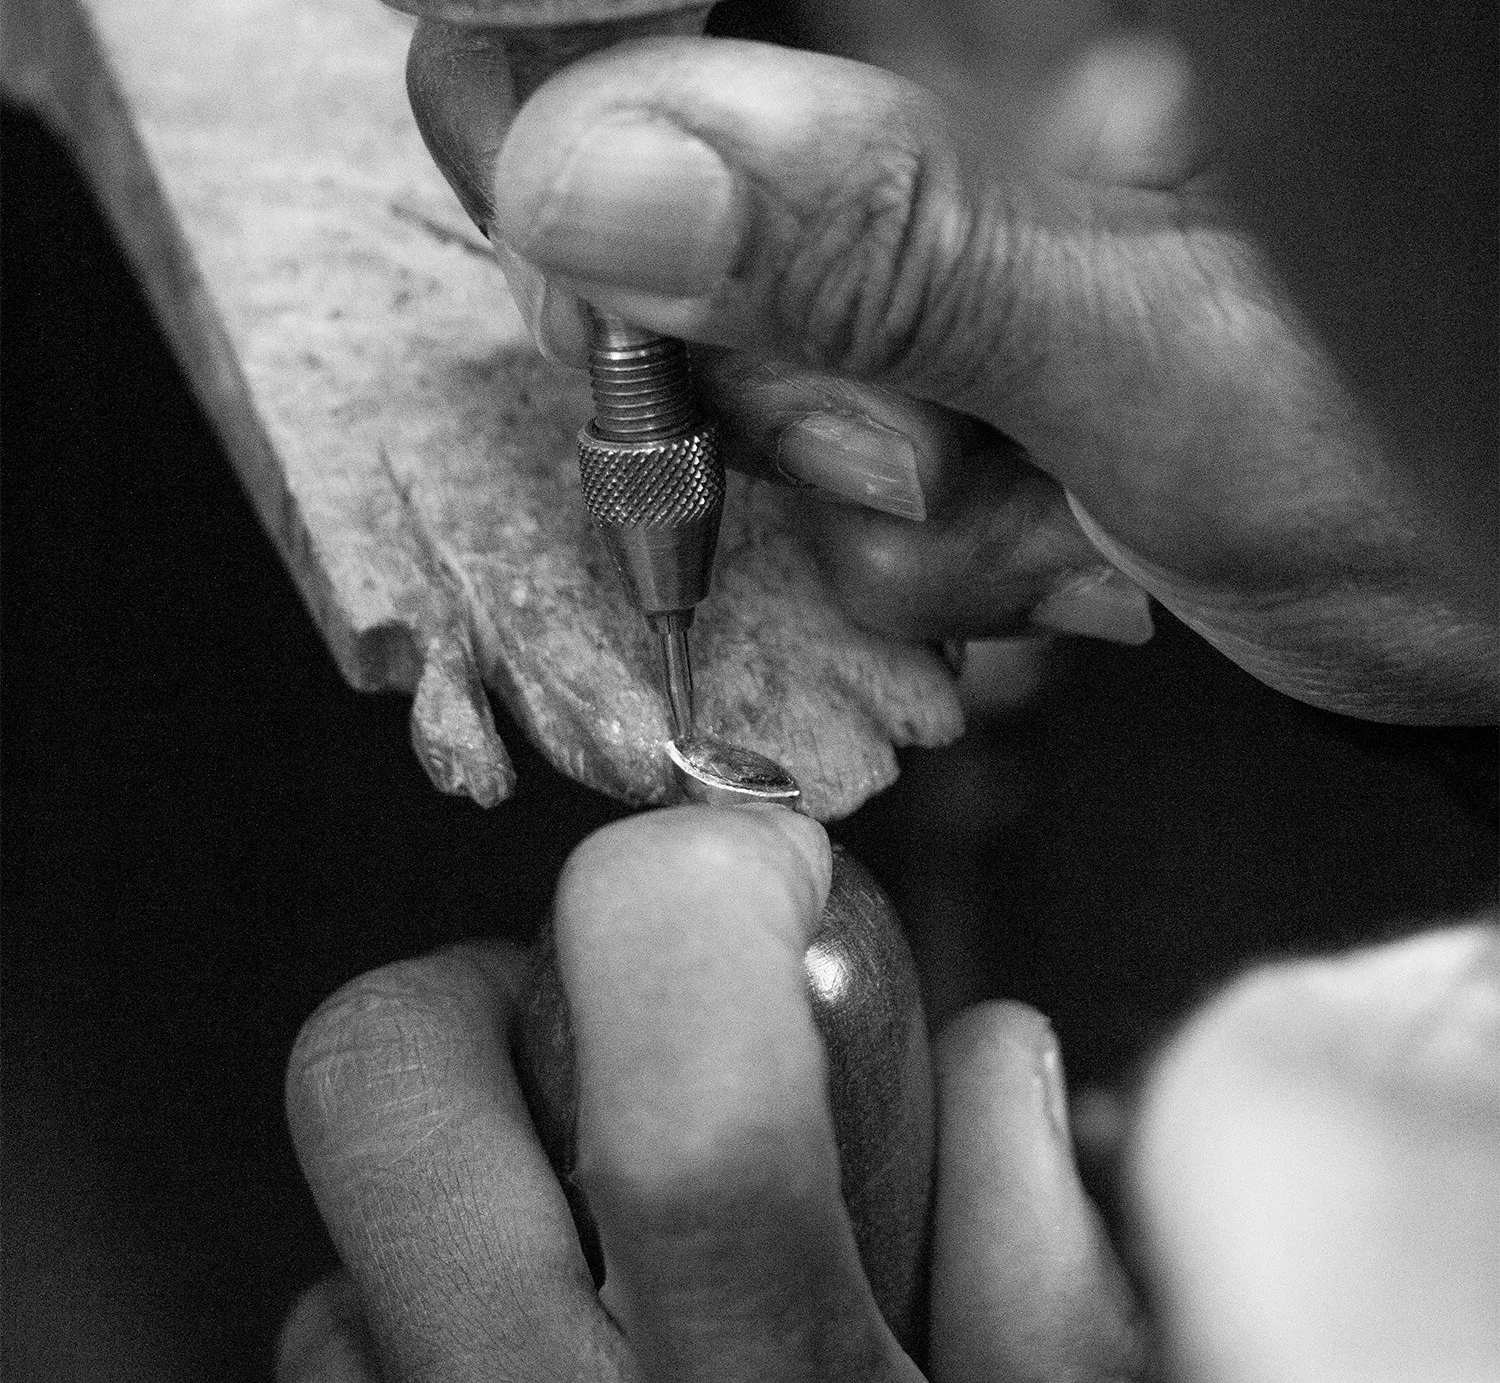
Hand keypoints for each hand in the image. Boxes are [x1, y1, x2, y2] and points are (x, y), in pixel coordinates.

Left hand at [278, 806, 1146, 1381]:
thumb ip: (1059, 1281)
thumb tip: (1000, 1061)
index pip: (692, 1125)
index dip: (710, 898)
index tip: (771, 861)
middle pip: (379, 1083)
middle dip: (479, 989)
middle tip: (607, 1020)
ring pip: (335, 1241)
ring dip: (469, 1199)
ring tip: (606, 1261)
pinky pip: (324, 1369)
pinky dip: (417, 1334)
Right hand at [404, 0, 1494, 721]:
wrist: (1491, 604)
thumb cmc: (1435, 458)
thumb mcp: (1163, 348)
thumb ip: (886, 250)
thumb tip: (585, 172)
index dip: (571, 5)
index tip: (564, 189)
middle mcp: (970, 54)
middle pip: (659, 126)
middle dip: (733, 331)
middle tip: (898, 434)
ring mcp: (933, 202)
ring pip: (716, 309)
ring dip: (838, 459)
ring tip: (1029, 500)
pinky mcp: (925, 325)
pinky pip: (794, 418)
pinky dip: (883, 520)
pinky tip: (1034, 532)